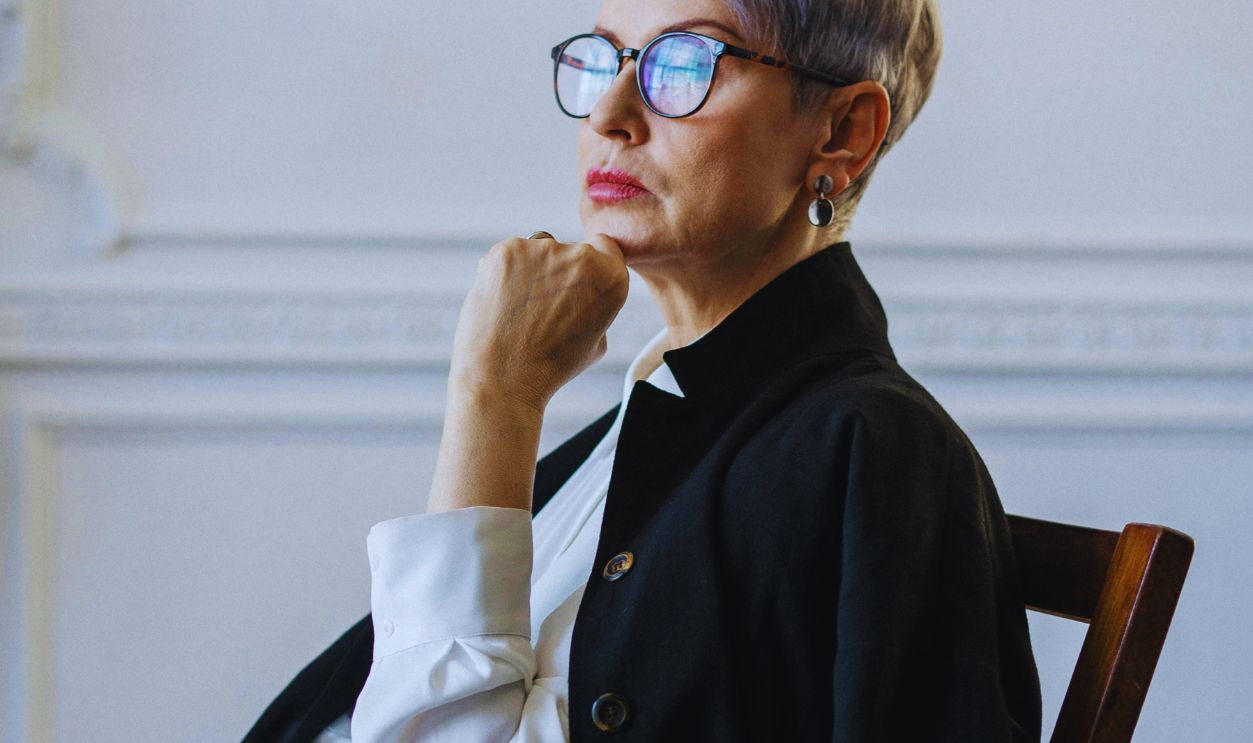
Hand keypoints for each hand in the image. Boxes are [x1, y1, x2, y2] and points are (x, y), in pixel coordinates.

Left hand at [448, 232, 629, 412]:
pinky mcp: (506, 251)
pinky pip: (510, 255)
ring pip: (538, 251)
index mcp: (610, 277)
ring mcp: (541, 249)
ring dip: (532, 271)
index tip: (577, 286)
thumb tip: (582, 289)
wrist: (504, 377)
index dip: (590, 268)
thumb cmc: (550, 366)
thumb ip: (597, 303)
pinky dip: (505, 274)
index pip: (605, 248)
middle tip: (544, 309)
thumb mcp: (597, 340)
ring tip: (521, 311)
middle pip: (570, 250)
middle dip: (559, 273)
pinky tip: (504, 303)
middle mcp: (580, 256)